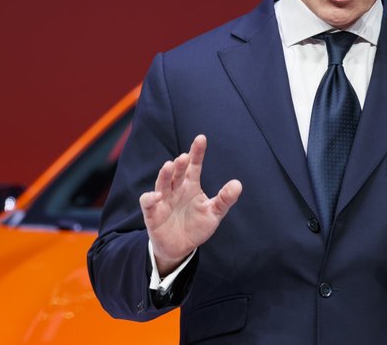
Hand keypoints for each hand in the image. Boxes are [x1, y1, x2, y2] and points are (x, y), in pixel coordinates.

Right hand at [139, 135, 241, 275]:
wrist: (180, 247)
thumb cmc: (196, 226)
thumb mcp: (214, 213)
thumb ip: (225, 199)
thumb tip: (238, 184)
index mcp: (191, 186)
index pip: (194, 165)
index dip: (197, 152)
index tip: (201, 138)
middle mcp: (176, 189)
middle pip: (177, 173)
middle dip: (180, 164)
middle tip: (184, 157)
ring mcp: (164, 200)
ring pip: (162, 183)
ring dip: (165, 175)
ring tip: (170, 166)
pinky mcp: (153, 213)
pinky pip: (148, 202)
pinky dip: (151, 198)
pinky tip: (158, 195)